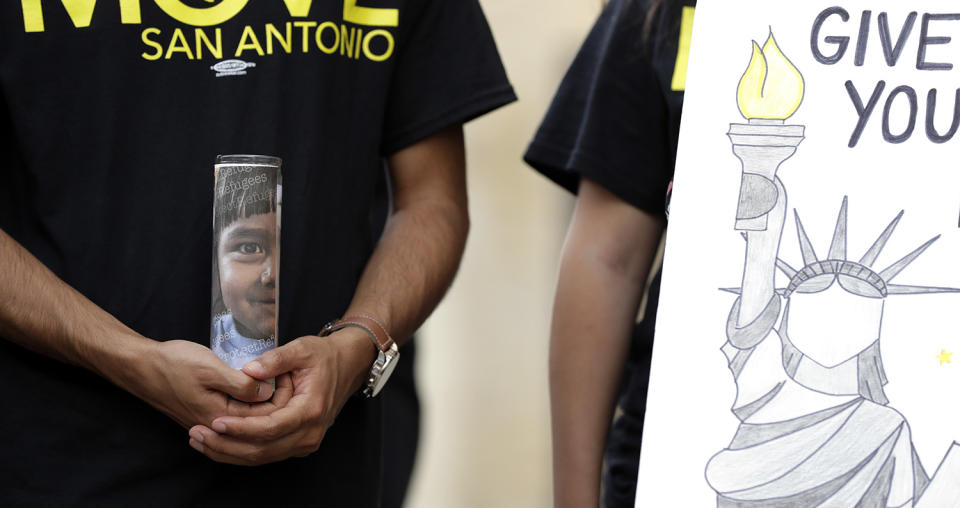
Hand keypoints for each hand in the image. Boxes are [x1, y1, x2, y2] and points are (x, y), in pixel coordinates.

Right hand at [135, 340, 287, 428]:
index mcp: (220, 418)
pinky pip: (238, 413)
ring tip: (275, 376)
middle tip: (287, 374)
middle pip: (260, 421)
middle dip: (277, 399)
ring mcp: (211, 421)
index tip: (290, 374)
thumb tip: (268, 391)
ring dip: (265, 400)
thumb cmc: (173, 364)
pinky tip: (257, 383)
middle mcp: (217, 426)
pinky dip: (251, 401)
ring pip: (250, 417)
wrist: (142, 367)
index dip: (282, 396)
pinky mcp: (208, 413)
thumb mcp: (211, 368)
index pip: (265, 418)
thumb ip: (241, 383)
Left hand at [186, 329, 374, 464]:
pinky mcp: (297, 443)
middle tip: (197, 434)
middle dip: (226, 445)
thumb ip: (275, 359)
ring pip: (261, 457)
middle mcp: (309, 433)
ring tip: (199, 440)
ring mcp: (305, 442)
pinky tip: (217, 443)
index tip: (215, 421)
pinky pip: (266, 454)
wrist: (347, 365)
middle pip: (262, 450)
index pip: (269, 429)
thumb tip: (248, 371)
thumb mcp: (301, 349)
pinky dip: (240, 451)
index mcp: (311, 410)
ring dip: (228, 452)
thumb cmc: (324, 356)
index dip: (240, 428)